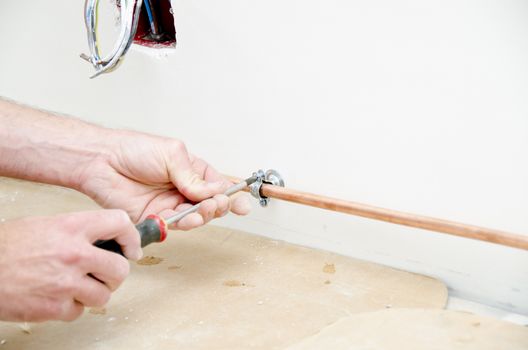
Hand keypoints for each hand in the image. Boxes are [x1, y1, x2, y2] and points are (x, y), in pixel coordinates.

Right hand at [0, 210, 140, 321]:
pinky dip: (71, 307)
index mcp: (72, 227)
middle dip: (114, 273)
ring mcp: (66, 283)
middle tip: (103, 272)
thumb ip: (78, 231)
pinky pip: (80, 311)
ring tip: (75, 285)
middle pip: (121, 268)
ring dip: (93, 292)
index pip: (119, 223)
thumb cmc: (7, 247)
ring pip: (104, 295)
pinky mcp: (55, 307)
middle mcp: (74, 253)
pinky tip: (56, 296)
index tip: (130, 248)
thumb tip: (105, 240)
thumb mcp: (46, 224)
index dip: (131, 237)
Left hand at [77, 130, 250, 229]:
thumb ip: (192, 177)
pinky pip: (174, 225)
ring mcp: (170, 204)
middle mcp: (183, 189)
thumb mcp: (171, 154)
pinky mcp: (155, 217)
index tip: (242, 203)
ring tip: (199, 212)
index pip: (217, 185)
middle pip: (210, 205)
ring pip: (195, 217)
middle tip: (215, 204)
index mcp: (191, 171)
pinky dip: (182, 224)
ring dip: (201, 217)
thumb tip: (213, 191)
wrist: (101, 161)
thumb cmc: (133, 149)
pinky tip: (184, 218)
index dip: (230, 195)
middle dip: (217, 207)